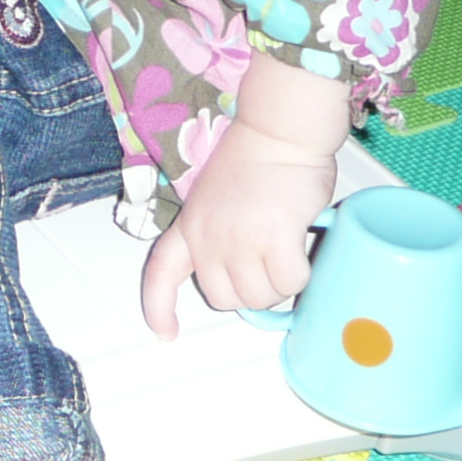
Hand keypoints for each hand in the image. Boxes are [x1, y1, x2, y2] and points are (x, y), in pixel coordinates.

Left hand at [140, 122, 336, 339]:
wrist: (279, 129)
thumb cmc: (257, 157)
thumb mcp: (217, 198)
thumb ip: (222, 235)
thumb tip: (249, 273)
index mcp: (190, 225)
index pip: (160, 273)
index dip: (159, 307)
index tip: (165, 331)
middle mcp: (208, 237)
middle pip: (224, 299)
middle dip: (250, 292)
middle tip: (268, 265)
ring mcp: (239, 239)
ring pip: (260, 296)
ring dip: (279, 284)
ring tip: (287, 250)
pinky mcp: (275, 238)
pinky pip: (290, 282)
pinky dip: (301, 274)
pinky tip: (302, 247)